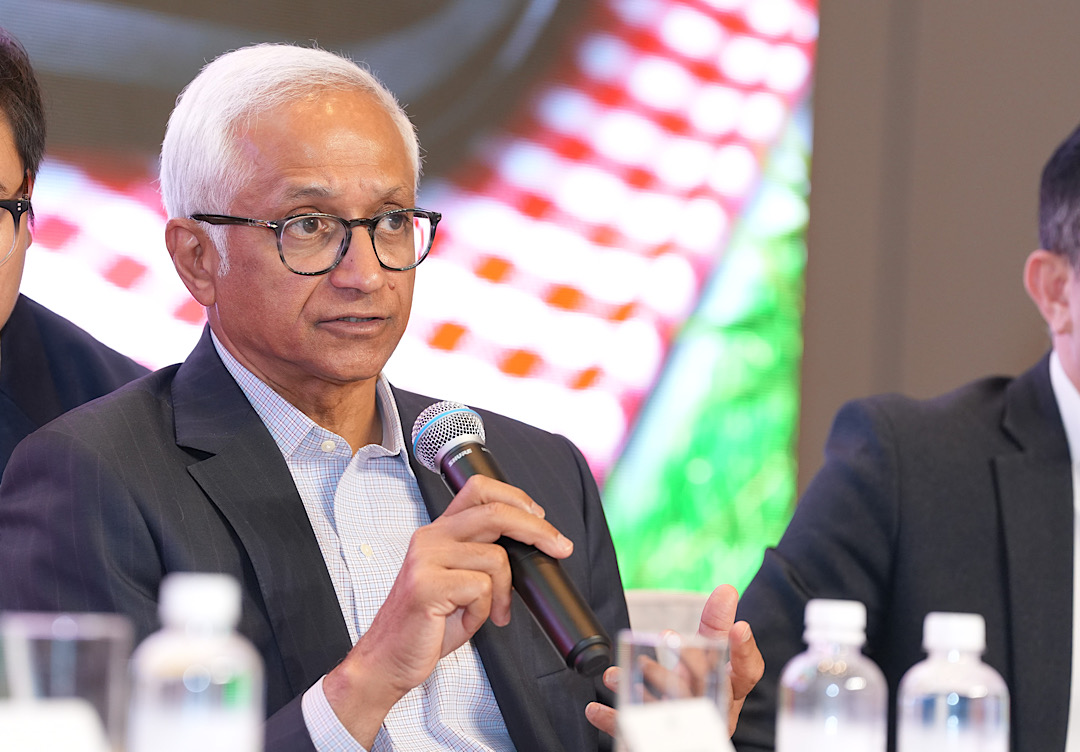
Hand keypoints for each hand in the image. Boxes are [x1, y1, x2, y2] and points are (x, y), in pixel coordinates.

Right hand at [323, 475, 572, 746]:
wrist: (387, 660)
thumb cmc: (427, 625)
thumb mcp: (459, 581)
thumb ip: (483, 557)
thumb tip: (531, 545)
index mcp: (439, 532)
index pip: (479, 489)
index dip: (516, 497)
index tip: (541, 519)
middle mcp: (430, 537)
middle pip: (496, 512)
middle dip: (538, 530)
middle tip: (561, 548)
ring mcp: (425, 559)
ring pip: (495, 558)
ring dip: (504, 593)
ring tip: (490, 612)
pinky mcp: (426, 585)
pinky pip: (481, 589)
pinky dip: (484, 611)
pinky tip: (465, 621)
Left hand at [585, 584, 763, 737]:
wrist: (683, 733)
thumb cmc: (701, 689)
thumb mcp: (710, 658)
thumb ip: (715, 626)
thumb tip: (727, 589)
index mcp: (729, 689)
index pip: (747, 672)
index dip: (745, 650)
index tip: (739, 627)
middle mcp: (712, 709)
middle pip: (705, 691)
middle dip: (686, 664)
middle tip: (668, 637)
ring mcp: (686, 727)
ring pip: (669, 712)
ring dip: (642, 691)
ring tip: (617, 674)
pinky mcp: (657, 740)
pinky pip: (636, 732)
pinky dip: (614, 719)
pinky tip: (595, 710)